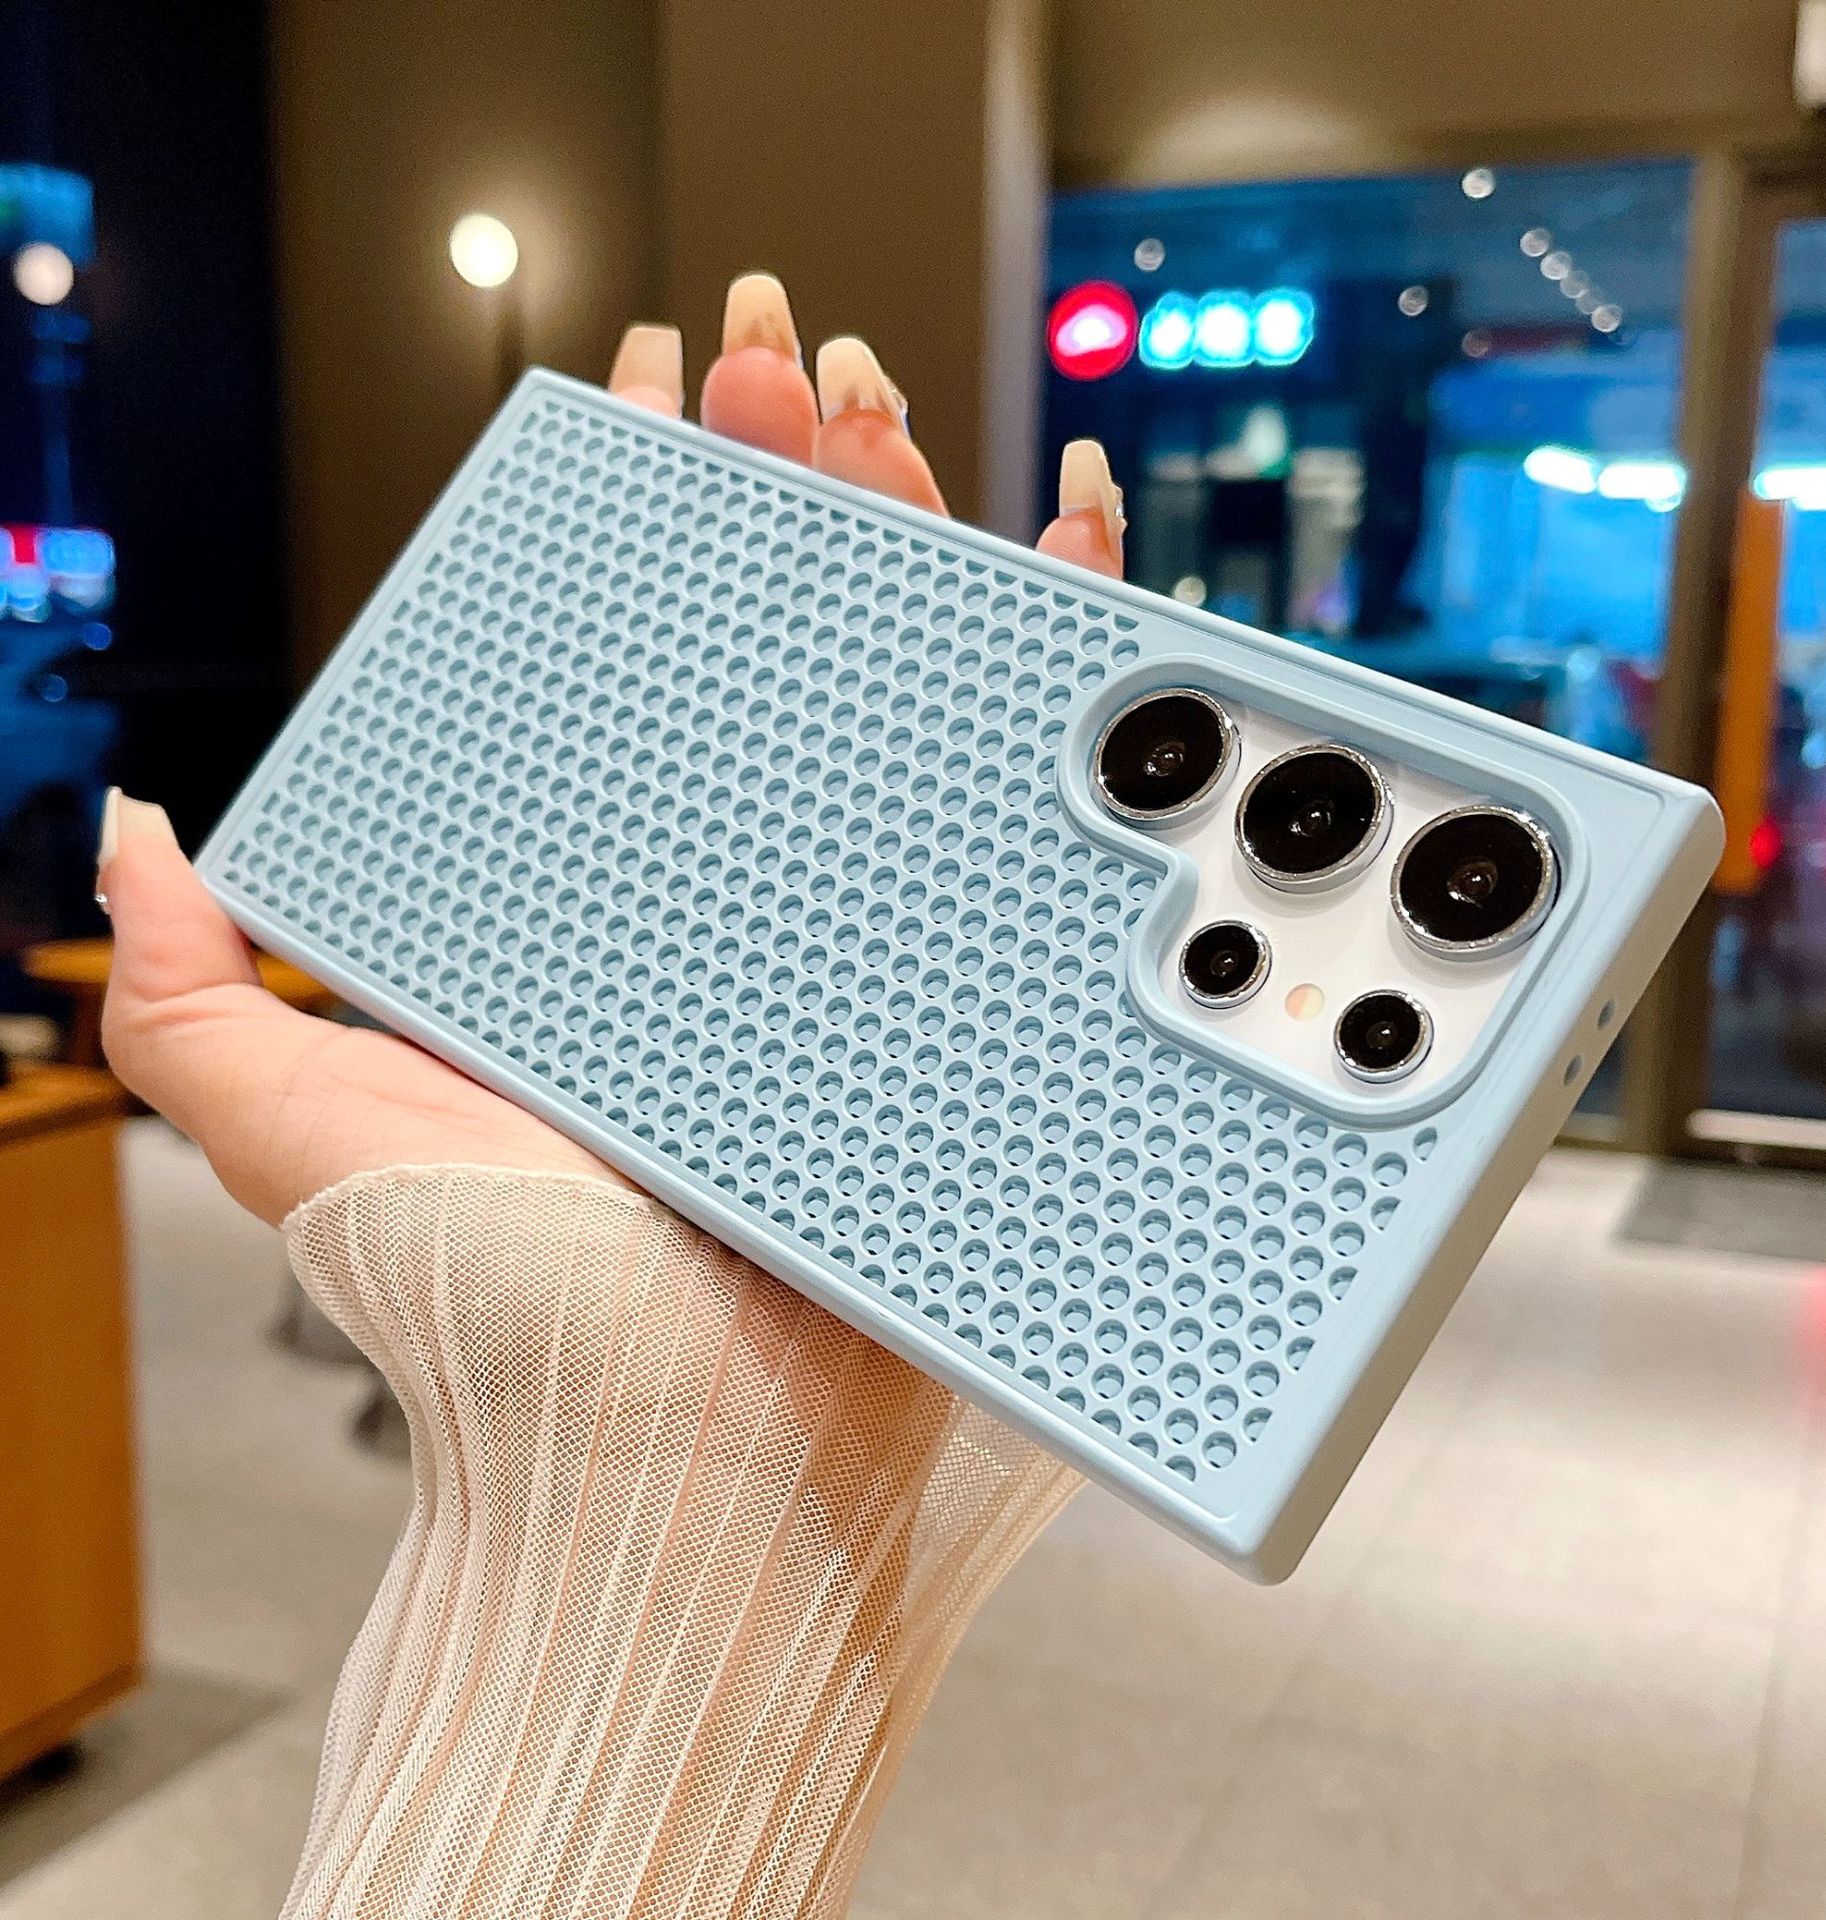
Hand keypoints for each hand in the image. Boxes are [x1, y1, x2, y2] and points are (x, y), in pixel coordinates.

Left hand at [99, 272, 1126, 1223]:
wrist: (675, 1457)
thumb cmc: (489, 1304)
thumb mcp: (300, 1128)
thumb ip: (198, 991)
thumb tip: (137, 836)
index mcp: (598, 911)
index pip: (626, 665)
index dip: (636, 519)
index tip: (646, 392)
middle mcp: (732, 913)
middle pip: (775, 654)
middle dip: (783, 486)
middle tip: (782, 365)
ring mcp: (857, 950)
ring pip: (903, 706)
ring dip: (905, 543)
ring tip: (880, 417)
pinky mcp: (964, 1002)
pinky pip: (1024, 826)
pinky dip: (1058, 696)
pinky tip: (1058, 573)